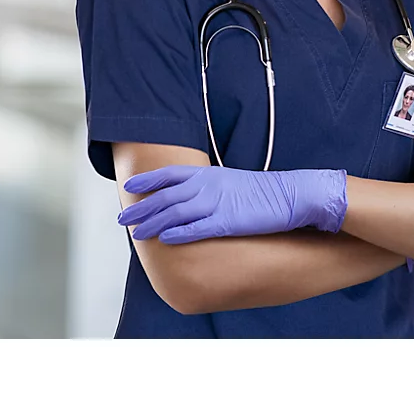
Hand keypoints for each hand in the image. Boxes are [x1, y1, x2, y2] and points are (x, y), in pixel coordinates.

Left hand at [118, 165, 347, 243]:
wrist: (291, 194)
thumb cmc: (263, 191)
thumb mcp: (232, 182)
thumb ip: (210, 187)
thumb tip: (193, 197)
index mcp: (210, 174)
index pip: (170, 175)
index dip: (148, 180)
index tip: (130, 186)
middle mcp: (209, 186)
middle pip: (166, 196)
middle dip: (142, 207)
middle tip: (123, 218)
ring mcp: (217, 203)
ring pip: (175, 212)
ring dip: (153, 222)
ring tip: (135, 233)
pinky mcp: (228, 221)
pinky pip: (197, 228)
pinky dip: (178, 233)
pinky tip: (163, 239)